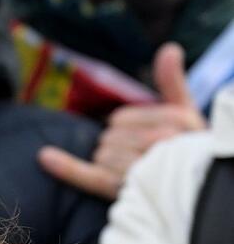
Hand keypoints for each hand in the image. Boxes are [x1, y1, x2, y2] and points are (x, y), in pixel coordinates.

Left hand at [39, 42, 206, 199]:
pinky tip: (45, 157)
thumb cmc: (186, 153)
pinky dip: (67, 168)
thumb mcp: (186, 116)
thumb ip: (173, 83)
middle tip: (142, 164)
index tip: (146, 144)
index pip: (120, 119)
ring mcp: (145, 170)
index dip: (126, 130)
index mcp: (175, 121)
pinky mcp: (126, 191)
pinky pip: (92, 176)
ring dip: (110, 165)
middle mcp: (162, 143)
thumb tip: (169, 48)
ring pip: (102, 156)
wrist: (196, 195)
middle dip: (118, 148)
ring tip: (137, 177)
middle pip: (109, 138)